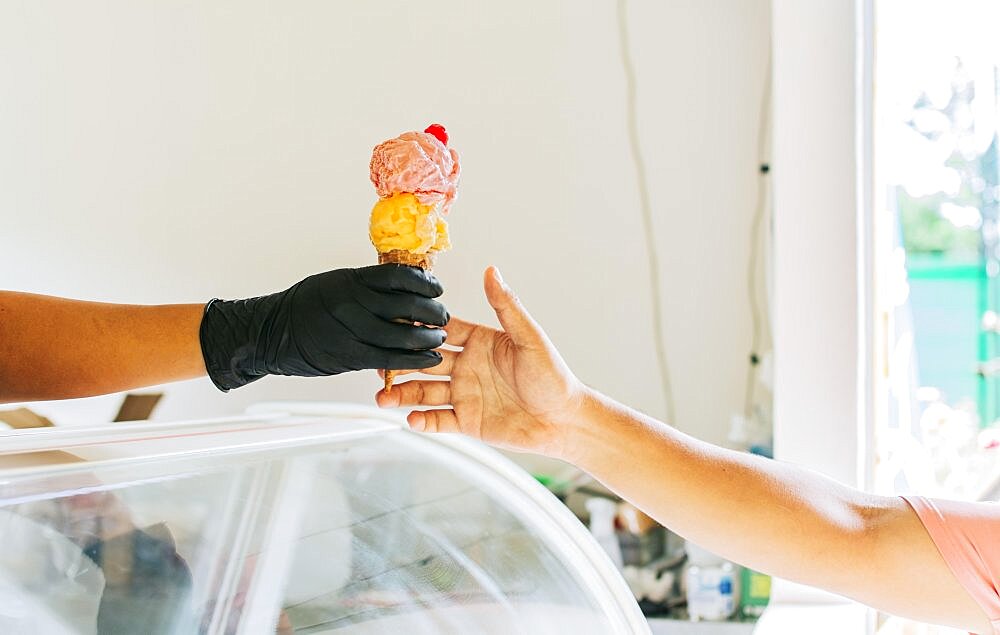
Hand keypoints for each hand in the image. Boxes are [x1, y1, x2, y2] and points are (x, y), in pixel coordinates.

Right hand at [200, 264, 447, 390]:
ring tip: (439, 339)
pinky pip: (388, 358)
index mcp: (351, 280)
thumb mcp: (334, 283)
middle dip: (431, 312)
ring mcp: (351, 330)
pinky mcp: (349, 356)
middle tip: (443, 316)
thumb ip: (365, 286)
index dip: (423, 282)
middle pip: (405, 306)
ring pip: (401, 335)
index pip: (398, 276)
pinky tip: (428, 359)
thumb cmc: (305, 306)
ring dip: (426, 338)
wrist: (272, 333)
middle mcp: (352, 303)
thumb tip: (402, 288)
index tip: (436, 288)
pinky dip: (413, 360)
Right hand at [376, 266, 585, 457]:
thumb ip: (507, 306)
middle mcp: (467, 366)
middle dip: (400, 362)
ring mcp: (465, 394)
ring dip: (402, 393)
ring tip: (384, 397)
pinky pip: (438, 420)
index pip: (441, 330)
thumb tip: (491, 271)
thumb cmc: (554, 377)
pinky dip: (422, 420)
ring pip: (424, 392)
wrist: (564, 420)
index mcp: (479, 342)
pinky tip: (410, 418)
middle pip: (424, 361)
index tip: (394, 321)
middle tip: (380, 363)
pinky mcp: (467, 421)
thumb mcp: (530, 338)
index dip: (418, 327)